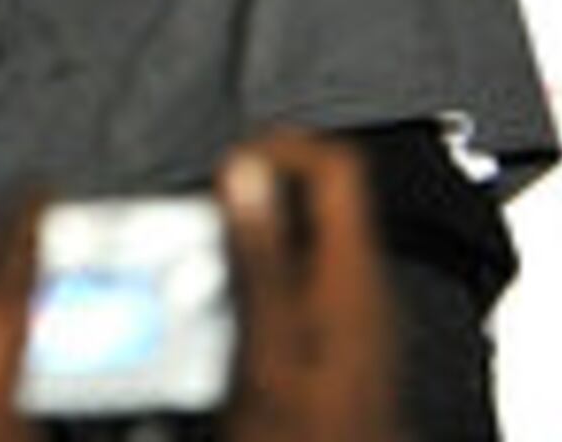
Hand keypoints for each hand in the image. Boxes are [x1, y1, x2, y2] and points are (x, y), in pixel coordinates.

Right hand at [215, 133, 393, 441]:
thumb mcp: (268, 350)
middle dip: (247, 203)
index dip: (280, 149)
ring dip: (243, 244)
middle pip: (312, 199)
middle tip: (199, 233)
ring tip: (201, 278)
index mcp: (354, 279)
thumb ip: (259, 257)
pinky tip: (222, 318)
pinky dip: (251, 281)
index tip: (227, 172)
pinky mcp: (334, 336)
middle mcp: (362, 288)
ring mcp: (352, 313)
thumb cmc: (310, 439)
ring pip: (297, 239)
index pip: (336, 166)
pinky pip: (292, 279)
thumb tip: (246, 173)